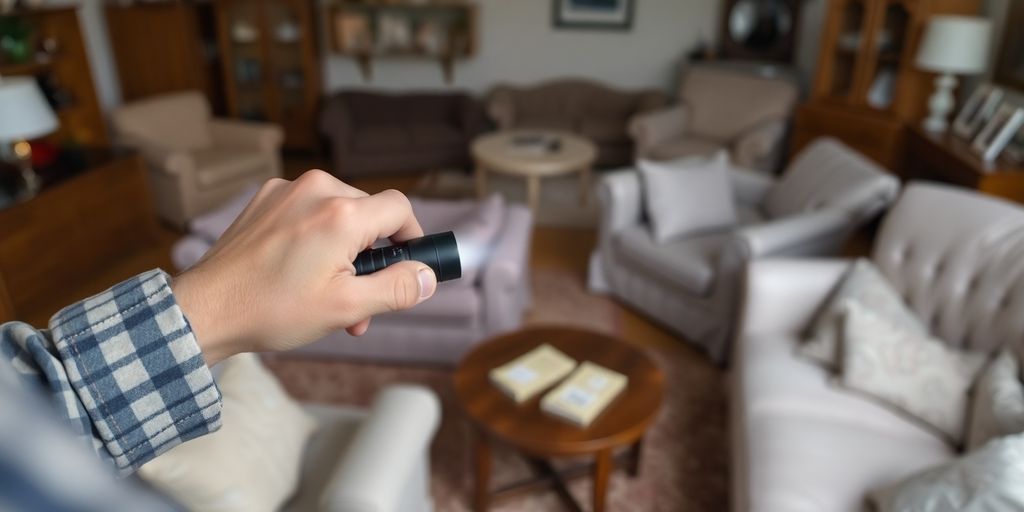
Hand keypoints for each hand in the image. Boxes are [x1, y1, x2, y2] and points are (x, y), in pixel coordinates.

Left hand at [171, 171, 437, 364]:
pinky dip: (316, 240)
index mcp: (341, 214)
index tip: (410, 265)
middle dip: (372, 259)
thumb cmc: (271, 309)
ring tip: (328, 296)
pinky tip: (300, 274)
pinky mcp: (265, 199)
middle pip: (368, 214)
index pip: (399, 209)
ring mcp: (286, 191)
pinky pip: (309, 212)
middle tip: (360, 303)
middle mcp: (315, 190)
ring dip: (344, 253)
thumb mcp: (347, 307)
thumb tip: (428, 276)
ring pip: (339, 214)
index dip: (413, 237)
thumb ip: (397, 288)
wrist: (205, 309)